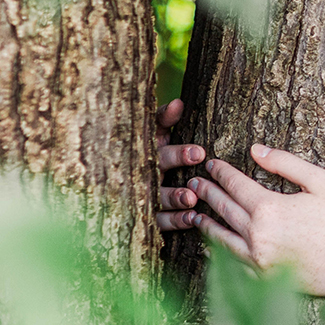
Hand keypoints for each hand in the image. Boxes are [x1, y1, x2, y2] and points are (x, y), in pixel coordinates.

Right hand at [155, 98, 206, 231]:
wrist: (124, 183)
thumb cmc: (150, 150)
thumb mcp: (157, 132)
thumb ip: (166, 119)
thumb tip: (178, 103)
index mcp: (149, 145)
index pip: (157, 136)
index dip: (175, 141)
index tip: (199, 151)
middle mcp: (144, 167)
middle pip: (158, 162)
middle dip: (176, 160)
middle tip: (197, 160)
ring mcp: (143, 192)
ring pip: (157, 194)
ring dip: (174, 196)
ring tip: (191, 198)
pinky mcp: (147, 215)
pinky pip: (159, 220)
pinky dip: (174, 220)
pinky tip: (191, 219)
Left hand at [188, 143, 324, 302]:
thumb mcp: (320, 182)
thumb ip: (285, 164)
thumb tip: (256, 150)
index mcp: (270, 208)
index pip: (235, 185)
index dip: (221, 172)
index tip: (212, 164)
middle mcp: (258, 236)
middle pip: (224, 210)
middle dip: (208, 193)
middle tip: (196, 183)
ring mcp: (259, 261)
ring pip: (222, 240)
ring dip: (207, 224)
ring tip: (196, 214)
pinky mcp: (265, 279)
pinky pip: (234, 265)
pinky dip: (220, 254)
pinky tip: (216, 247)